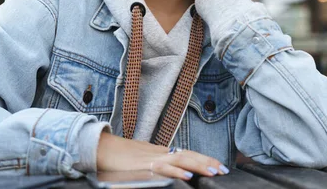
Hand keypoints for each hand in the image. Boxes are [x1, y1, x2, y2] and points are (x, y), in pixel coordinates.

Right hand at [96, 131, 228, 180]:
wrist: (102, 148)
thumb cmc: (120, 157)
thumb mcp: (143, 160)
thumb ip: (157, 164)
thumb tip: (172, 170)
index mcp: (161, 152)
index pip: (188, 153)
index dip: (204, 159)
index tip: (220, 165)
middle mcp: (160, 153)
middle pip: (189, 155)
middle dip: (208, 162)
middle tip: (224, 170)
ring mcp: (153, 159)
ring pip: (181, 160)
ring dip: (199, 166)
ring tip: (213, 172)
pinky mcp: (144, 166)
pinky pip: (163, 168)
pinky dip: (176, 172)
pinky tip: (187, 177)